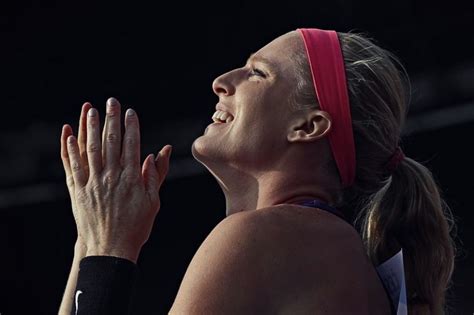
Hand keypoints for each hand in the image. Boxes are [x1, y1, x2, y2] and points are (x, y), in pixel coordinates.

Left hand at [60, 97, 171, 261]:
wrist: (111, 248)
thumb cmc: (136, 226)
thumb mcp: (153, 201)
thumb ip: (156, 175)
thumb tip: (160, 153)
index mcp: (131, 178)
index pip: (131, 145)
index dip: (131, 126)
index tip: (130, 112)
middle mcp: (111, 177)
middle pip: (111, 142)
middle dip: (111, 119)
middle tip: (111, 101)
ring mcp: (93, 183)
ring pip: (91, 149)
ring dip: (90, 128)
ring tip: (91, 110)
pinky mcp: (78, 190)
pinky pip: (73, 166)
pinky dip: (71, 149)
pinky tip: (69, 135)